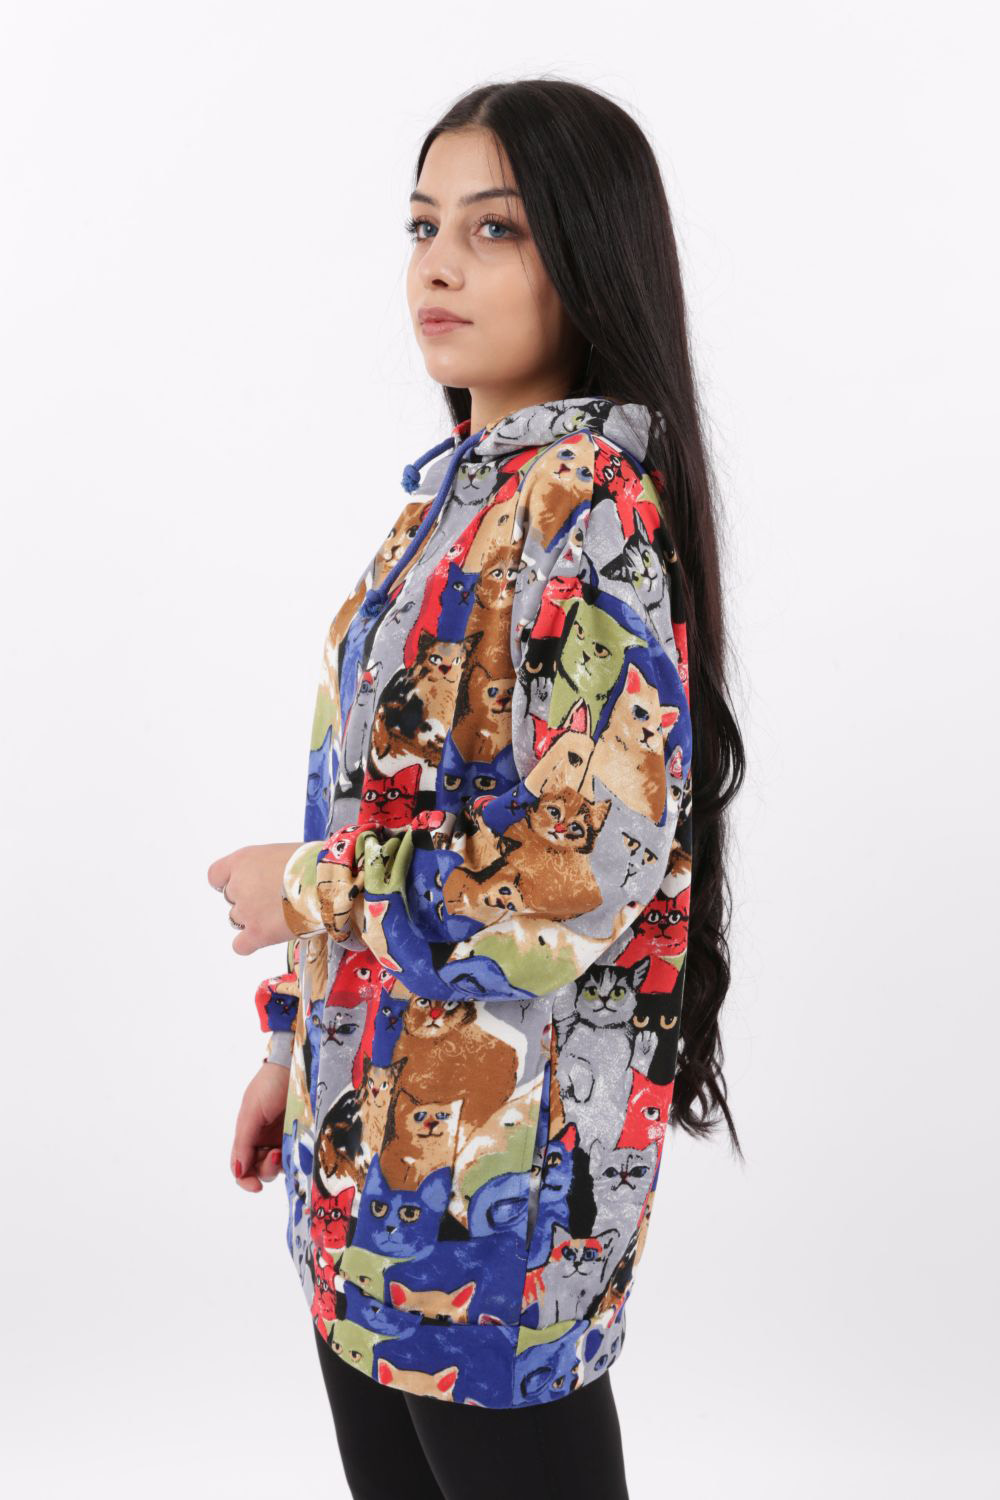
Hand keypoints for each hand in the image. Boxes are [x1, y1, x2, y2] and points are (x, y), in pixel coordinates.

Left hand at [207, 842, 301, 955]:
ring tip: (281, 914)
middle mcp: (238, 885)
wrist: (326, 881)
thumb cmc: (312, 862)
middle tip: (274, 898)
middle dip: (249, 899)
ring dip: (254, 918)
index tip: (243, 883)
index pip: (216, 875)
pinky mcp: (257, 933)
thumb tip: (270, 879)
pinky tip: (265, 936)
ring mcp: (245, 911)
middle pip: (232, 898)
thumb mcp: (281, 853)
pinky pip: (240, 945)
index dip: (229, 881)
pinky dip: (249, 943)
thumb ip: (265, 866)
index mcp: (242, 860)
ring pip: (238, 920)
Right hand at [230, 1063, 290, 1192]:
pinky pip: (300, 1156)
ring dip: (282, 1165)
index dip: (246, 1180)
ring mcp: (286, 1138)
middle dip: (267, 1169)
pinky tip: (301, 1156)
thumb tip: (239, 1172)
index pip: (242, 1166)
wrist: (296, 1064)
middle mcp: (266, 1140)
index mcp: (248, 1135)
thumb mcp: (251, 1112)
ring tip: (287, 1150)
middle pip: (261, 1169)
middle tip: (277, 1154)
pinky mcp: (305, 1135)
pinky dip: (298, 1161)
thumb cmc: (269, 1085)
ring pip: (281, 1166)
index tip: (255, 1186)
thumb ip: (243, 1142)